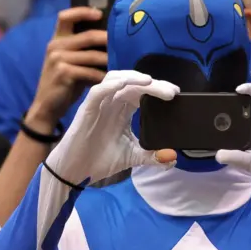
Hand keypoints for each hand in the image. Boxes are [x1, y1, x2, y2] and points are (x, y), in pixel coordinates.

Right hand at [27, 7, 108, 132]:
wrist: (46, 106)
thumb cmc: (62, 84)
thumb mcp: (69, 63)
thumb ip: (82, 51)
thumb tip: (109, 42)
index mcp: (56, 40)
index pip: (65, 16)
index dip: (82, 11)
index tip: (99, 14)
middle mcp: (55, 46)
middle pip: (87, 36)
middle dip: (106, 39)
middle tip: (122, 44)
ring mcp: (58, 59)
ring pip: (92, 55)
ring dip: (108, 60)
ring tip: (120, 63)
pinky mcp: (63, 73)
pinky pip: (90, 71)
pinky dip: (101, 76)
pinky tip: (109, 79)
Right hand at [46, 70, 178, 184]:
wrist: (75, 172)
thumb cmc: (98, 160)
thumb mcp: (132, 157)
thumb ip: (152, 156)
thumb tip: (173, 158)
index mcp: (123, 111)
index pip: (142, 92)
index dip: (158, 89)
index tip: (175, 94)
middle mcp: (112, 103)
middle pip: (133, 83)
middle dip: (152, 84)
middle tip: (170, 91)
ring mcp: (99, 105)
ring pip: (115, 80)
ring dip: (132, 78)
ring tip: (149, 81)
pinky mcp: (86, 110)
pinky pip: (97, 91)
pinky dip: (110, 85)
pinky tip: (123, 85)